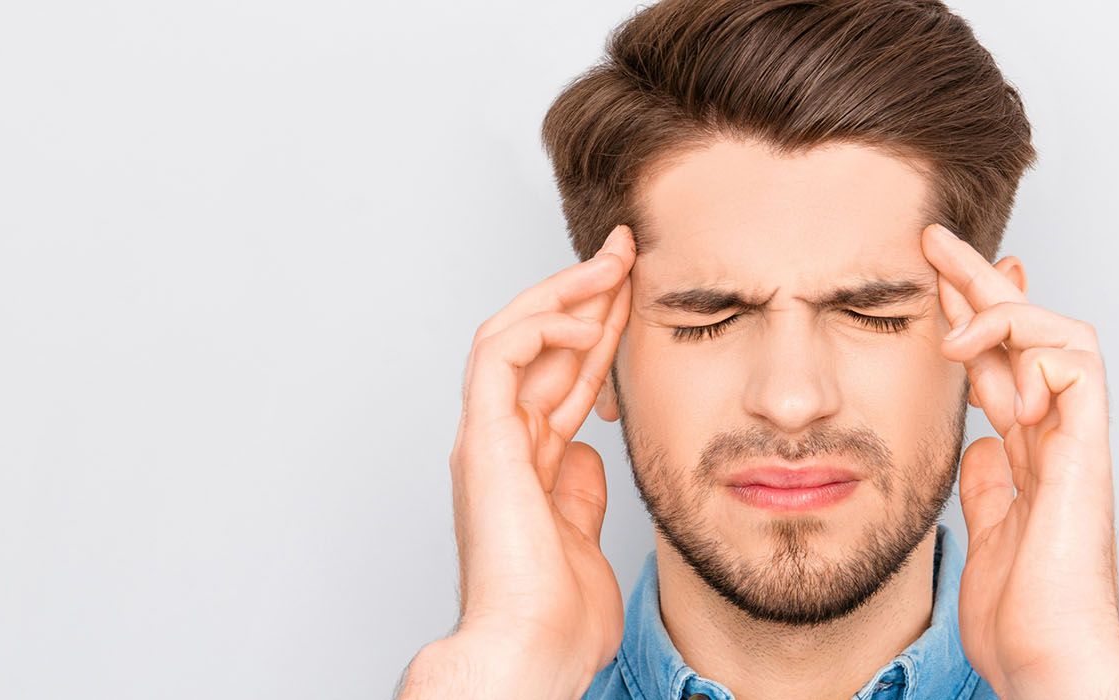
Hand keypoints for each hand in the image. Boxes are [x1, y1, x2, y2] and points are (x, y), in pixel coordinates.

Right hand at [400, 227, 634, 699]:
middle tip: (628, 250)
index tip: (637, 292)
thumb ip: (580, 491)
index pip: (562, 376)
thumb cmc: (555, 616)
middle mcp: (499, 443)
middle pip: (540, 345)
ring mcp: (485, 439)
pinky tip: (583, 315)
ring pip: (512, 333)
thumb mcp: (583, 537)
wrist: (530, 651)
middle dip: (585, 292)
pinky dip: (538, 324)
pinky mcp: (480, 439)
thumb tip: (588, 453)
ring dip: (563, 292)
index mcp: (525, 464)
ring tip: (612, 264)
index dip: (599, 331)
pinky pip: (497, 355)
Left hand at [922, 225, 1118, 698]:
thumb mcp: (986, 537)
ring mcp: (1077, 445)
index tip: (939, 281)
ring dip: (1003, 301)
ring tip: (952, 290)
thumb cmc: (1024, 621)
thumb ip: (988, 488)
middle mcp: (1059, 442)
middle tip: (935, 239)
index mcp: (1033, 459)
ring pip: (1059, 335)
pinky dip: (1034, 346)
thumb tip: (979, 447)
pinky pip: (1077, 365)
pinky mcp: (1085, 453)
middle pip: (1027, 338)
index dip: (976, 318)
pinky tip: (982, 358)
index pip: (1007, 365)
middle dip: (981, 282)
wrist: (1050, 665)